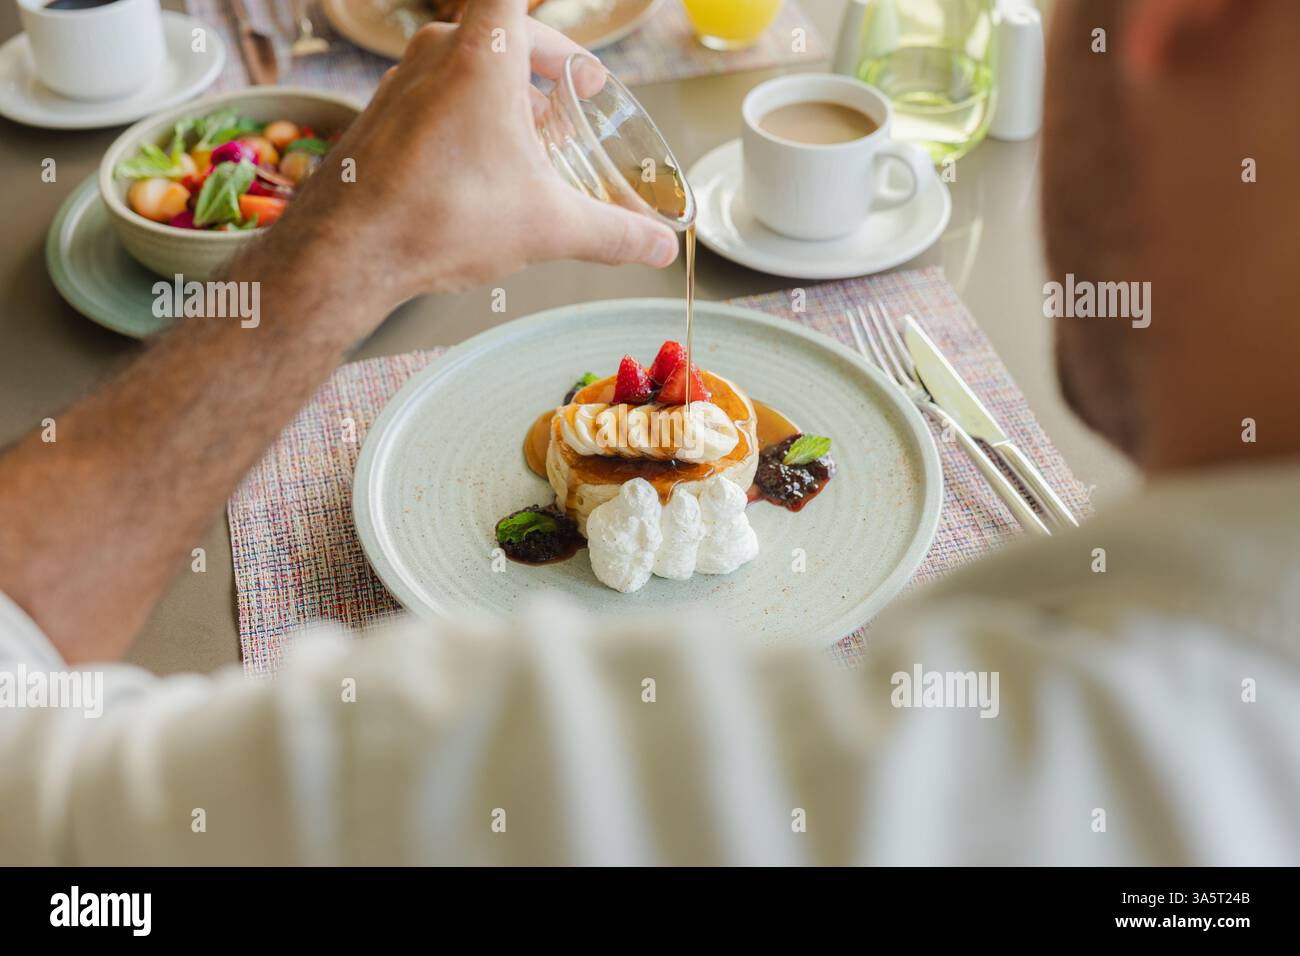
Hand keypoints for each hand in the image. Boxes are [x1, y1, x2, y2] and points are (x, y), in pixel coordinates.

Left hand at [272, 0, 679, 311]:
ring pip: (465, 65)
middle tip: (575, 90)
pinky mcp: (380, 114)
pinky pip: (435, 96)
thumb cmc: (441, 218)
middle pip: (502, 31)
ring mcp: (401, 81)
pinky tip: (481, 170)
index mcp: (485, 55)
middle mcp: (438, 53)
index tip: (575, 63)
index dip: (553, 33)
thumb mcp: (546, 226)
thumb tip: (658, 245)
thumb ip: (611, 233)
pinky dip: (467, 118)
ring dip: (504, 93)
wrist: (345, 251)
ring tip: (533, 141)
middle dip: (545, 61)